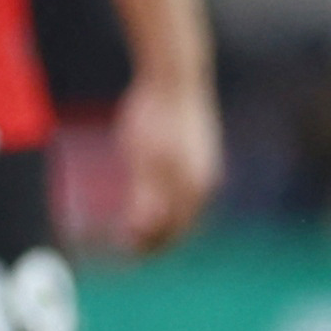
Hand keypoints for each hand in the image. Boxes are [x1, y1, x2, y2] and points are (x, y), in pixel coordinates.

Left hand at [113, 75, 222, 254]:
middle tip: (127, 243)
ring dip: (163, 220)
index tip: (124, 254)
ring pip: (184, 207)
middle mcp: (205, 184)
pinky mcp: (202, 153)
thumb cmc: (155, 117)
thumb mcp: (143, 161)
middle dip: (156, 238)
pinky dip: (169, 201)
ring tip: (137, 222)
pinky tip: (154, 194)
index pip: (172, 233)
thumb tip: (143, 233)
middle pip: (180, 224)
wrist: (175, 76)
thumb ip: (145, 198)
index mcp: (193, 190)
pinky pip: (186, 190)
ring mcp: (207, 168)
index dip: (148, 247)